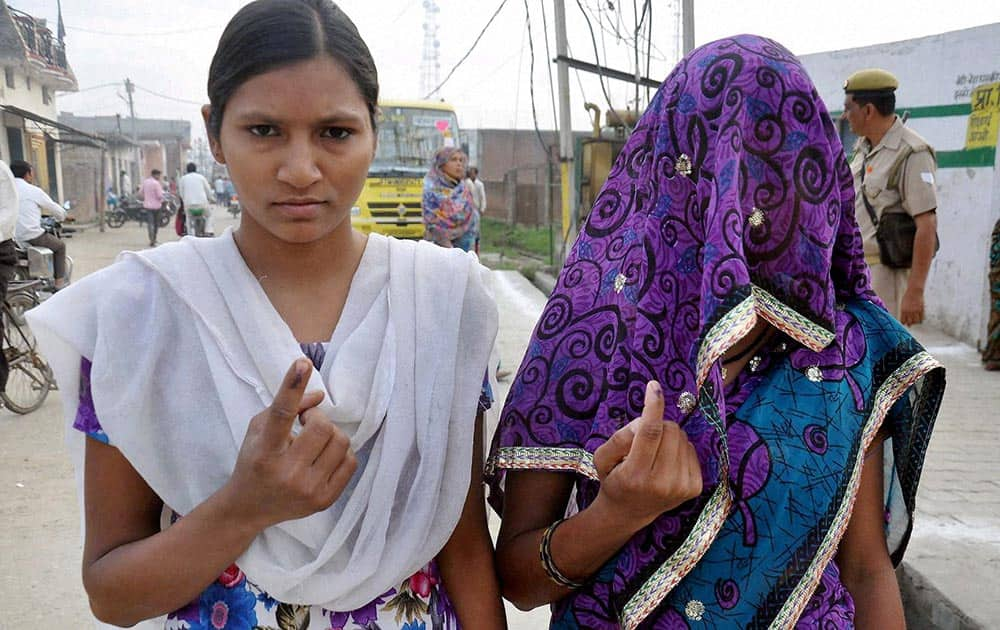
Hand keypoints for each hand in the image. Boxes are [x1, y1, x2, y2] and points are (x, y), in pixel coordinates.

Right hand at [223, 359, 356, 530]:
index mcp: (264, 451)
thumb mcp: (257, 431)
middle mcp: (286, 472)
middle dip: (317, 418)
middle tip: (305, 423)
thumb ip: (286, 407)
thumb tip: (320, 395)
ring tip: (314, 442)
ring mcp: (308, 489)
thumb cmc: (253, 462)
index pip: (281, 414)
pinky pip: (351, 462)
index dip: (293, 387)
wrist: (248, 508)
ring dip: (330, 434)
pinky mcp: (325, 501)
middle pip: (322, 427)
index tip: (302, 363)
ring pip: (341, 442)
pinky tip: (323, 457)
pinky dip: (340, 453)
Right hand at [592, 381, 702, 529]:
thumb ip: (620, 437)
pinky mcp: (695, 487)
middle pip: (669, 430)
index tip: (653, 386)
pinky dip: (678, 448)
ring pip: (682, 437)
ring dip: (667, 437)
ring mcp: (681, 487)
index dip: (653, 406)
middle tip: (643, 439)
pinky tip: (666, 461)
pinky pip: (691, 448)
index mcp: (635, 475)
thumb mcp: (602, 458)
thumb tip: (645, 420)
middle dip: (657, 424)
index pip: (650, 433)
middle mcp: (661, 483)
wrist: (629, 513)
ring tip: (654, 453)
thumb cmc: (614, 479)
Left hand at [899, 286, 924, 325]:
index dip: (903, 323)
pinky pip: (921, 318)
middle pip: (909, 322)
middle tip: (909, 325)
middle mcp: (910, 311)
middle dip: (909, 324)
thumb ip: (903, 310)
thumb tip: (903, 317)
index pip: (903, 320)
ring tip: (915, 322)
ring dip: (915, 323)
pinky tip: (920, 321)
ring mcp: (916, 311)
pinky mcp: (921, 309)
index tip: (904, 324)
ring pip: (916, 321)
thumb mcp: (903, 304)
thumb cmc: (908, 297)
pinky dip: (921, 320)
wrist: (914, 291)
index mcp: (903, 310)